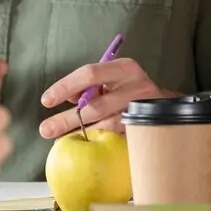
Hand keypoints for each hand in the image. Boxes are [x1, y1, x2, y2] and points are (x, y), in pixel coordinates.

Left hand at [38, 58, 174, 138]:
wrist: (165, 104)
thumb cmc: (129, 88)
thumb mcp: (111, 79)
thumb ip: (90, 86)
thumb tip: (68, 98)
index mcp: (125, 68)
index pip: (90, 73)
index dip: (65, 86)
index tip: (46, 100)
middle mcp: (136, 86)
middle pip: (96, 104)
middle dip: (67, 119)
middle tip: (45, 129)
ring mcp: (142, 109)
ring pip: (106, 123)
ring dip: (80, 132)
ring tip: (59, 139)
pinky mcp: (145, 127)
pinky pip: (116, 135)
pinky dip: (98, 138)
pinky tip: (85, 142)